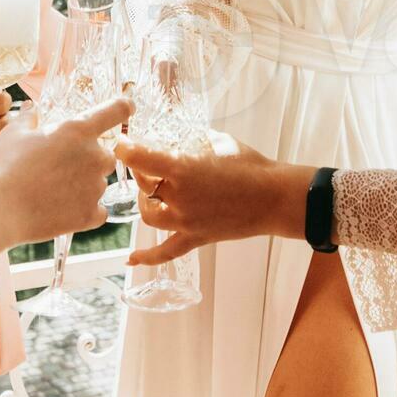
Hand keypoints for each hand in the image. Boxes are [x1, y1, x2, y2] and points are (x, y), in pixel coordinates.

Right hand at [0, 94, 136, 245]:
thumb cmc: (4, 167)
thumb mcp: (13, 132)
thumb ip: (29, 117)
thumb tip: (33, 108)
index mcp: (78, 130)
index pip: (115, 111)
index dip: (123, 107)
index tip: (127, 107)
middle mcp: (95, 156)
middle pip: (106, 154)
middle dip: (87, 159)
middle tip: (58, 167)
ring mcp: (95, 188)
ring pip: (98, 183)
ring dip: (83, 185)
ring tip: (51, 191)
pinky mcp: (90, 215)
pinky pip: (97, 210)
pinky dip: (84, 210)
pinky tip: (61, 209)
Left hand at [117, 139, 311, 263]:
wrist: (275, 197)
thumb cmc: (251, 165)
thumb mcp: (220, 141)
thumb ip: (194, 140)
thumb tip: (178, 136)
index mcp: (184, 169)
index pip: (142, 159)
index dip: (126, 150)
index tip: (121, 144)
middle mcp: (180, 197)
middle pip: (144, 186)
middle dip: (142, 173)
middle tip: (147, 163)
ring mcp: (187, 221)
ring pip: (149, 216)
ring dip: (145, 203)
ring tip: (152, 193)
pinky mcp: (197, 237)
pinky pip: (167, 252)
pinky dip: (147, 257)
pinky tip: (131, 260)